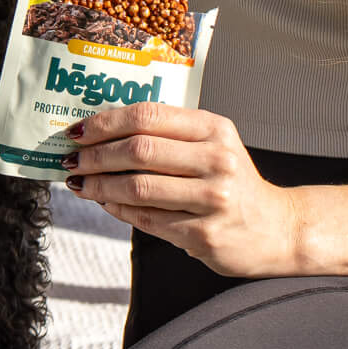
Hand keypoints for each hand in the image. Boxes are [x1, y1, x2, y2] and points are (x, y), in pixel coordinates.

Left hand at [63, 104, 302, 277]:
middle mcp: (217, 159)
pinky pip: (147, 219)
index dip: (106, 122)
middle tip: (71, 159)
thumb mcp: (211, 145)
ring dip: (99, 185)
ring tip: (80, 183)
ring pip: (139, 187)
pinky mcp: (204, 234)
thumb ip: (168, 135)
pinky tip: (105, 203)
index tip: (78, 130)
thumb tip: (102, 134)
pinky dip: (118, 210)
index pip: (149, 115)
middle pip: (139, 150)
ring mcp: (213, 198)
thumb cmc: (231, 181)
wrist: (276, 229)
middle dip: (96, 155)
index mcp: (214, 128)